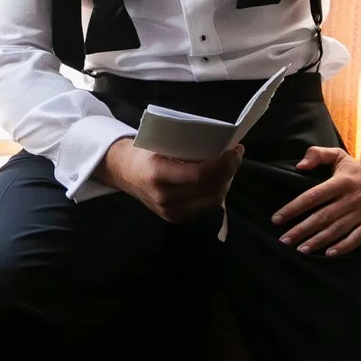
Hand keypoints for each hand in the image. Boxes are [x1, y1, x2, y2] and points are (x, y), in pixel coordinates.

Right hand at [96, 137, 245, 223]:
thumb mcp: (159, 142)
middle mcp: (164, 198)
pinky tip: (221, 177)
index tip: (233, 149)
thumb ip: (184, 145)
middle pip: (210, 189)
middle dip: (229, 171)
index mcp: (157, 175)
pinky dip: (217, 190)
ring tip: (231, 165)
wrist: (123, 172)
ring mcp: (170, 212)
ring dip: (226, 181)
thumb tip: (220, 142)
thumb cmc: (143, 151)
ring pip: (212, 200)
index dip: (221, 164)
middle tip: (236, 154)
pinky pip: (205, 206)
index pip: (199, 175)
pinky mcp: (175, 218)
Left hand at [272, 146, 360, 256]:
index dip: (293, 208)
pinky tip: (328, 254)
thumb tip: (299, 166)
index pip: (312, 196)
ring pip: (337, 230)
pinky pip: (357, 238)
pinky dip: (343, 247)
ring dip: (317, 241)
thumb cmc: (359, 171)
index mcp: (341, 182)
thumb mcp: (340, 156)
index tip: (277, 219)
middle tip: (283, 240)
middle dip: (301, 230)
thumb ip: (318, 154)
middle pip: (322, 217)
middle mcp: (351, 198)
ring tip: (300, 249)